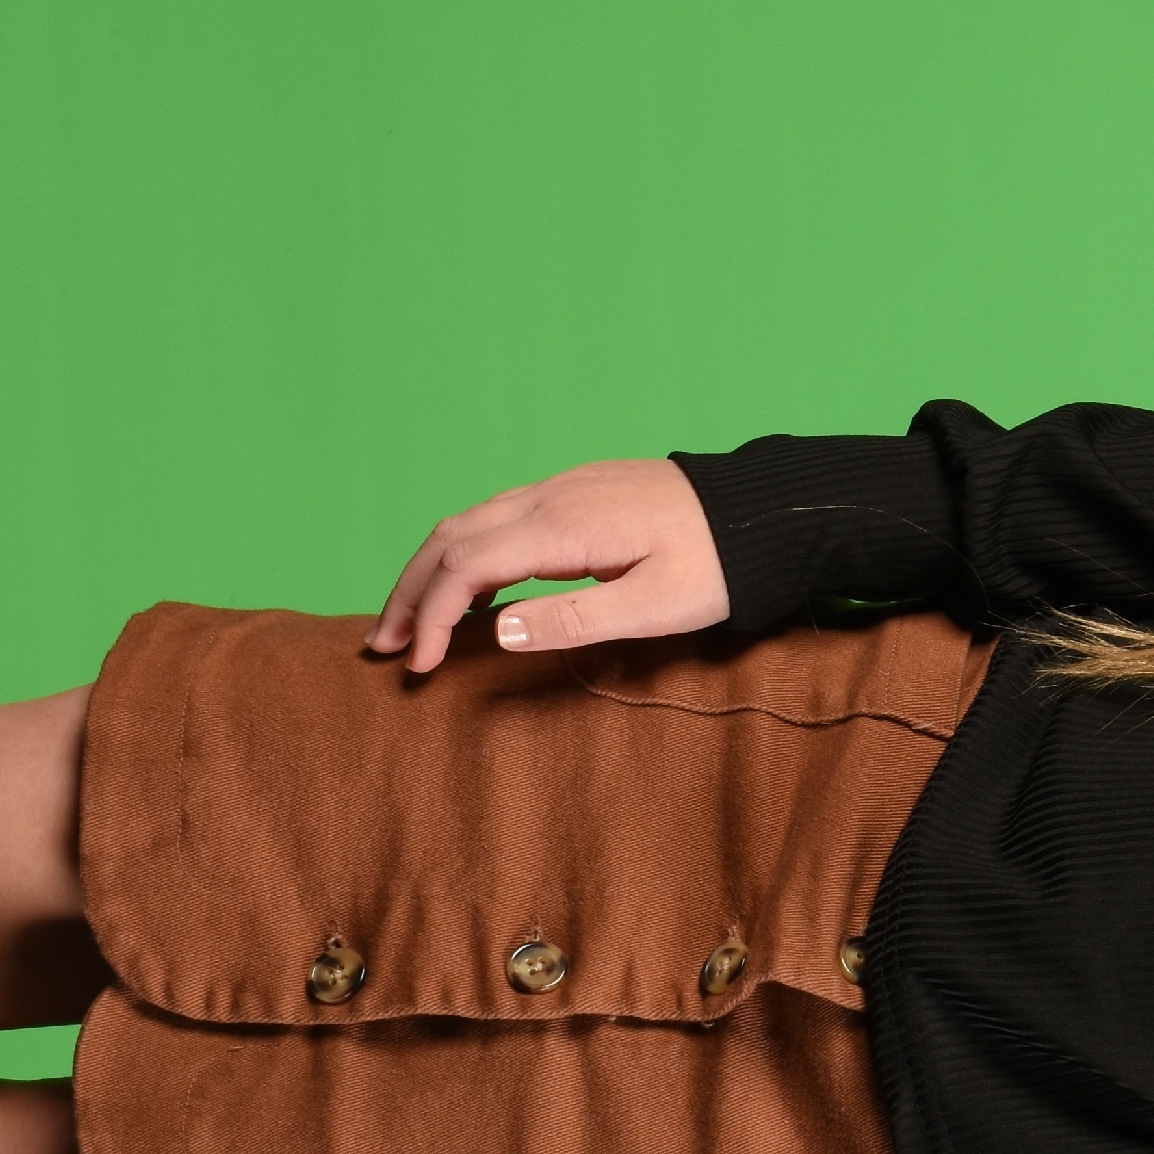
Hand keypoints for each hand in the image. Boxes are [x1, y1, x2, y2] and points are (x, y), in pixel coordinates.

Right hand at [366, 457, 731, 671]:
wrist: (767, 510)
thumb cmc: (721, 564)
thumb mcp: (658, 606)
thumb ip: (577, 618)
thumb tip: (499, 631)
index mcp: (565, 526)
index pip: (468, 566)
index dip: (436, 616)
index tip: (422, 666)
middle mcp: (552, 497)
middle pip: (451, 538)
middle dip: (411, 591)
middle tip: (386, 645)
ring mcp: (563, 488)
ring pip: (469, 522)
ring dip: (433, 570)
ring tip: (414, 621)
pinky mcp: (577, 491)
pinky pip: (499, 516)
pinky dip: (466, 552)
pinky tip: (471, 588)